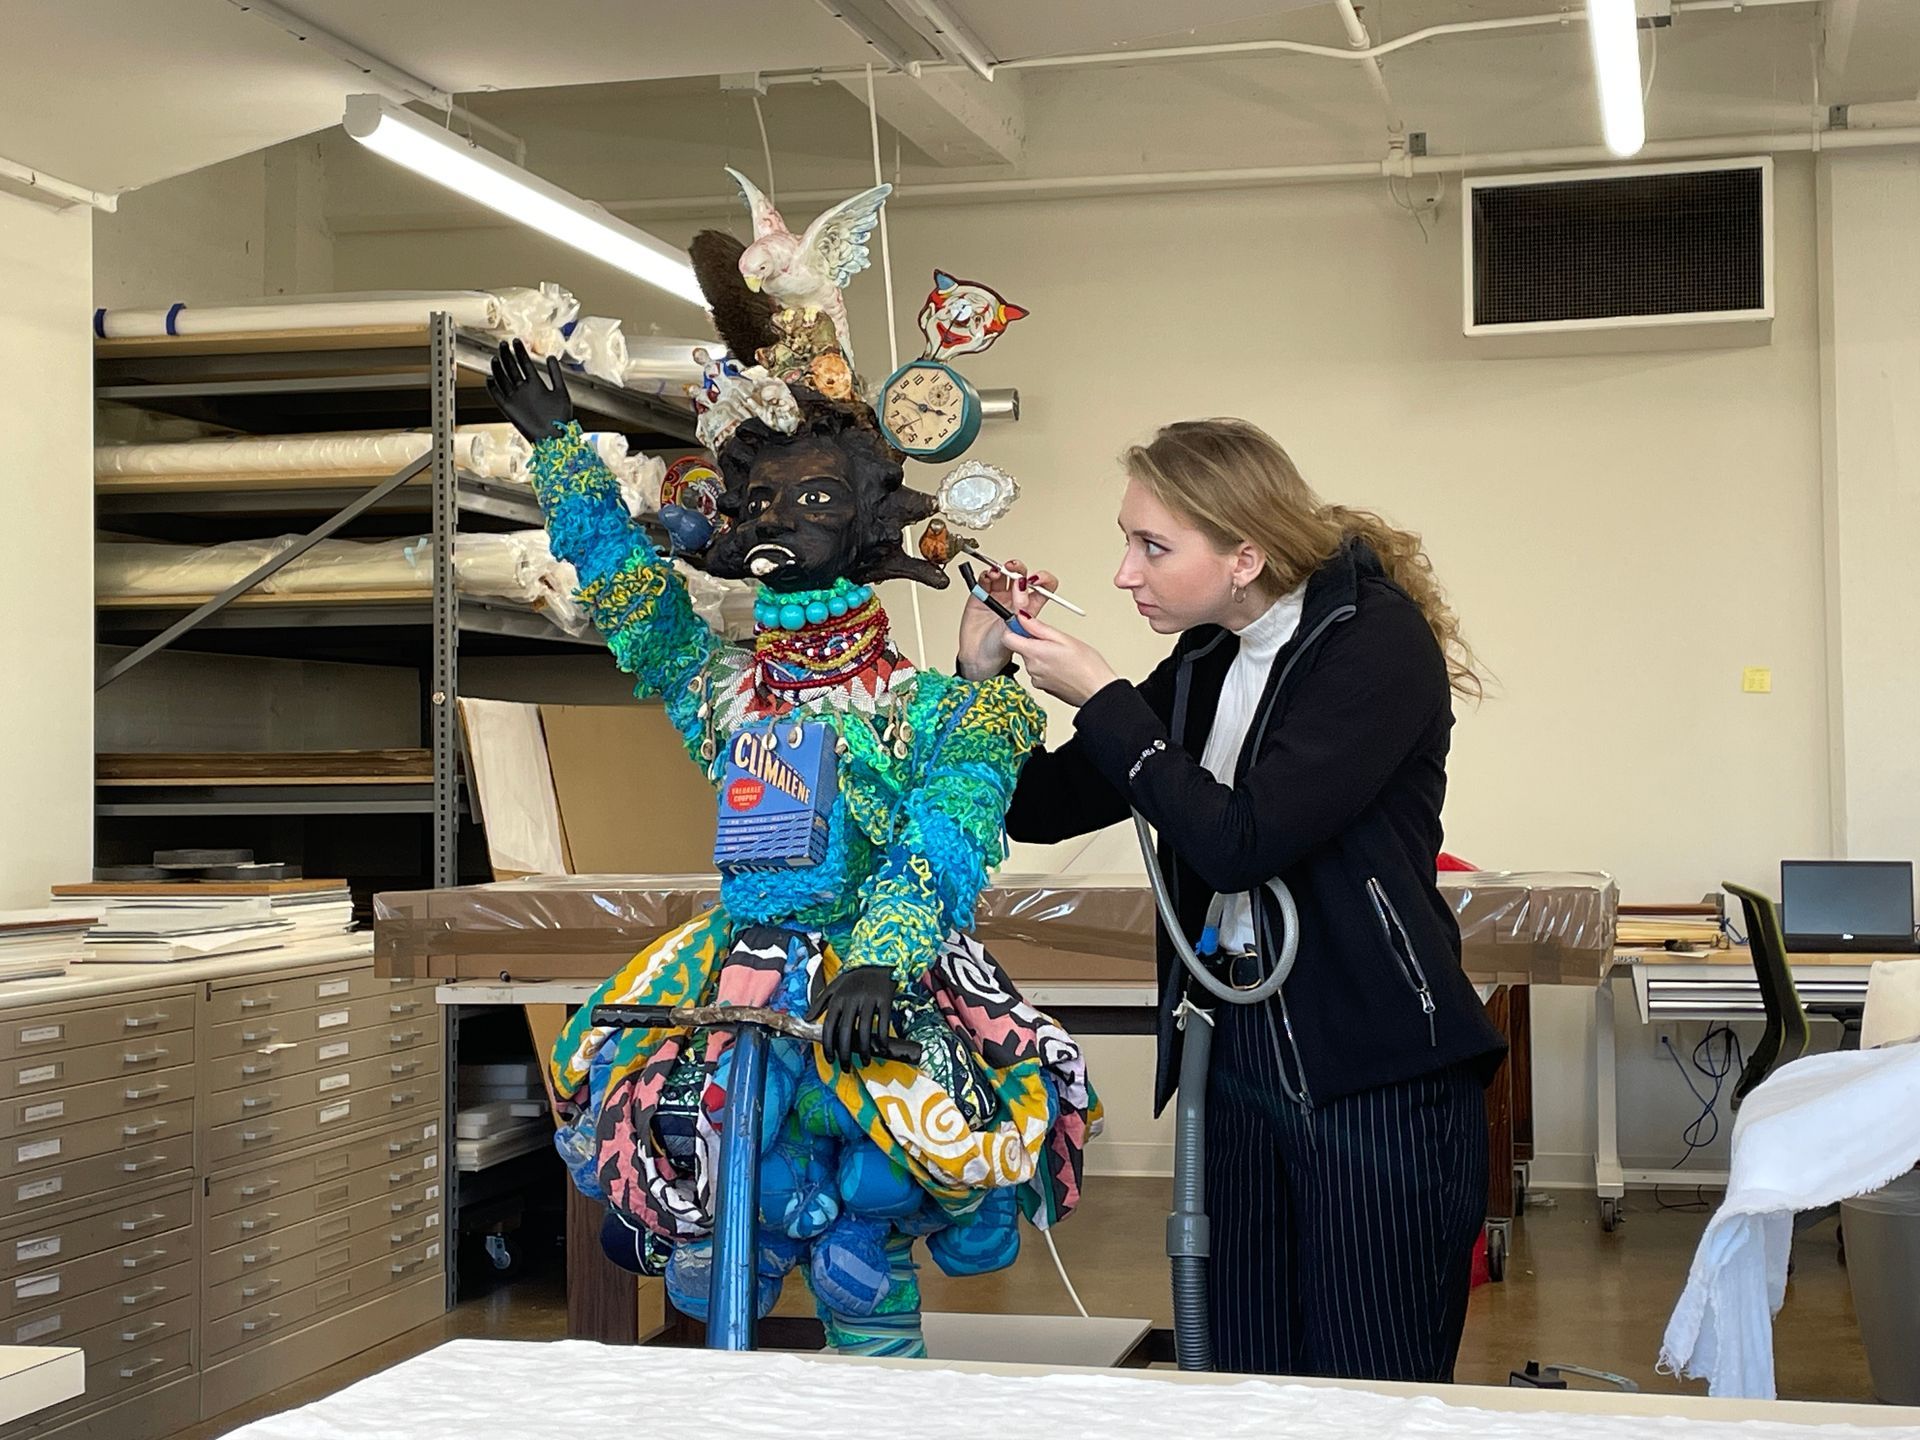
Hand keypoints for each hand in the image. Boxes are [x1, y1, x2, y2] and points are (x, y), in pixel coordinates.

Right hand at [485, 339, 573, 443]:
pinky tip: (489, 378)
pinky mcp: (509, 409)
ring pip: (503, 379)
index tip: (516, 341)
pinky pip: (498, 397)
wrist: (555, 438)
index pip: (525, 364)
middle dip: (508, 356)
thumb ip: (556, 375)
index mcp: (536, 385)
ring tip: (495, 357)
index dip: (520, 352)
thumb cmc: (561, 418)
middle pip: (512, 369)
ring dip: (499, 369)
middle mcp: (524, 390)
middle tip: (503, 344)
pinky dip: (493, 388)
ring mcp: (516, 399)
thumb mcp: (561, 392)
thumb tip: (550, 356)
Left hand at [809, 967, 899, 1068]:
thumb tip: (807, 1019)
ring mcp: (868, 1000)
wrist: (877, 961)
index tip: (830, 1060)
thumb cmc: (853, 978)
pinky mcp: (884, 1000)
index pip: (830, 1027)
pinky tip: (882, 1049)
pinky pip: (883, 1023)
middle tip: (847, 1067)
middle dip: (845, 1054)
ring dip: (865, 1050)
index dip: (829, 1046)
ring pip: (865, 1031)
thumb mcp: (833, 987)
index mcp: (837, 999)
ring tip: (866, 1061)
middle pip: (846, 1032)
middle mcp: (851, 1000)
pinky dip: (883, 1038)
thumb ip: (820, 1003)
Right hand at [956, 561, 1053, 680]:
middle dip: (1019, 570)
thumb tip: (1023, 597)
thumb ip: (1021, 615)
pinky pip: (985, 579)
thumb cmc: (1000, 649)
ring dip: (1002, 569)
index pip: (1044, 587)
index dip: (1043, 579)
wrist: (979, 657)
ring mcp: (998, 595)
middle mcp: (1015, 599)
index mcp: (1030, 607)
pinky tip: (988, 577)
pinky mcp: (981, 595)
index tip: (1035, 580)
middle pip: (1021, 575)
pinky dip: (987, 575)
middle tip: (1014, 572)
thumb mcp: (1019, 633)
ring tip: (998, 573)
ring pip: (1003, 574)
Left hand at [1000, 614, 1119, 706]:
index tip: (1027, 626)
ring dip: (1044, 656)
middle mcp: (1031, 668)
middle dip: (1035, 643)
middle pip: (1023, 649)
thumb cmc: (1087, 666)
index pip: (1008, 638)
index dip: (1015, 629)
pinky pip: (1040, 673)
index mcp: (1034, 653)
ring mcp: (1036, 680)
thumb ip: (1039, 627)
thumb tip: (1022, 617)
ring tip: (1064, 657)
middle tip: (1056, 643)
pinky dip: (1049, 668)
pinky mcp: (1043, 688)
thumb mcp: (1064, 638)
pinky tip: (1064, 668)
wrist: (1098, 691)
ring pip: (1033, 661)